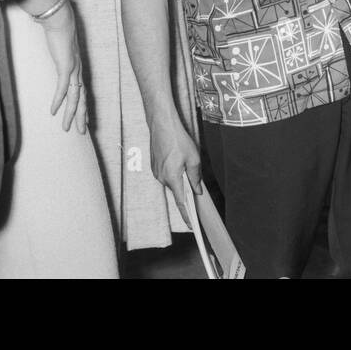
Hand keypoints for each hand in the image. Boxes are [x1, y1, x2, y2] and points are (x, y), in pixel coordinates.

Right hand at [41, 1, 88, 133]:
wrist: (59, 17)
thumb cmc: (57, 28)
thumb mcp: (57, 45)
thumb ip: (56, 51)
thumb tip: (48, 49)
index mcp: (76, 66)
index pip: (82, 90)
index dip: (83, 105)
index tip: (83, 118)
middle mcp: (77, 69)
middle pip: (82, 98)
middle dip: (81, 116)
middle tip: (81, 131)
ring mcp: (73, 68)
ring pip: (75, 97)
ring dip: (71, 113)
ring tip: (67, 127)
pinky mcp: (66, 65)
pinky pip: (63, 88)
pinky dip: (59, 100)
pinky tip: (54, 111)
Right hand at [149, 113, 202, 227]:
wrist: (162, 124)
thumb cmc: (178, 140)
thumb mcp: (193, 158)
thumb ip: (195, 177)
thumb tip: (197, 190)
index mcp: (172, 178)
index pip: (180, 202)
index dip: (187, 215)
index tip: (192, 225)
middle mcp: (161, 178)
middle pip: (176, 190)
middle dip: (186, 188)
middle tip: (195, 183)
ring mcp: (156, 172)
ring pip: (171, 181)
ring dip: (179, 177)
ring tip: (185, 162)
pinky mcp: (154, 165)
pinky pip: (166, 174)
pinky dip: (173, 171)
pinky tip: (178, 158)